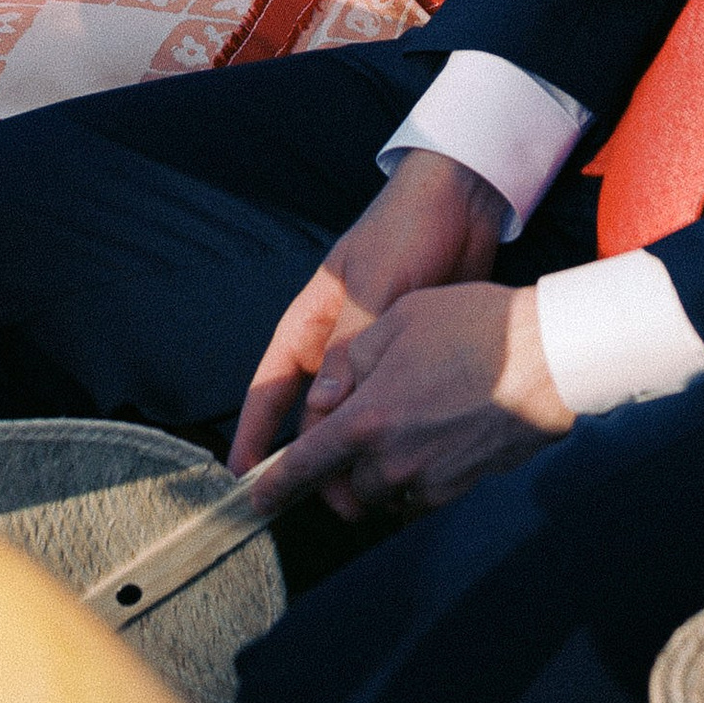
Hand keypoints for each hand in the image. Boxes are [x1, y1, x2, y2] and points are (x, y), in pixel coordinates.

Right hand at [230, 152, 510, 473]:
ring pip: (354, 416)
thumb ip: (349, 344)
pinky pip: (392, 406)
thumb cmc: (404, 230)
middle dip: (311, 456)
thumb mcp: (372, 284)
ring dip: (356, 450)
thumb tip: (324, 409)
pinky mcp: (412, 360)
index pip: (270, 387)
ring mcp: (374, 354)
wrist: (463, 202)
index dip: (253, 432)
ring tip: (362, 497)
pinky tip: (403, 462)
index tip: (240, 476)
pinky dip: (393, 433)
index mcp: (311, 322)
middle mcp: (336, 344)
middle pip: (312, 412)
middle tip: (320, 500)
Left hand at [266, 281, 573, 519]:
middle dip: (344, 467)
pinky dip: (417, 475)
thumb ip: (351, 361)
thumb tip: (323, 399)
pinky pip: (421, 493)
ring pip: (385, 493)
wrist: (552, 359)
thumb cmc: (477, 328)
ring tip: (409, 421)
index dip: (275, 486)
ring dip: (383, 470)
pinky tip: (436, 435)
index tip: (256, 499)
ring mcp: (430, 480)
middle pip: (346, 486)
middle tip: (365, 427)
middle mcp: (393, 462)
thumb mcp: (402, 319)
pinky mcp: (462, 487)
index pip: (306, 465)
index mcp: (367, 420)